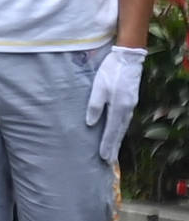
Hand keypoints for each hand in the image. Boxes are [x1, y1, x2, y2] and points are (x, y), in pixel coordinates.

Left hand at [87, 45, 145, 163]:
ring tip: (112, 152)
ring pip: (122, 127)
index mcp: (119, 107)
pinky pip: (124, 121)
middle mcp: (127, 109)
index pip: (111, 130)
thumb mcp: (99, 86)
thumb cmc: (110, 71)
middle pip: (119, 132)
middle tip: (108, 162)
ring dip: (116, 140)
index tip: (103, 157)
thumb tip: (91, 123)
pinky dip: (119, 130)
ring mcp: (130, 106)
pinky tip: (116, 134)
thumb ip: (95, 105)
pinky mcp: (129, 101)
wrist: (128, 58)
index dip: (107, 144)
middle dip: (113, 147)